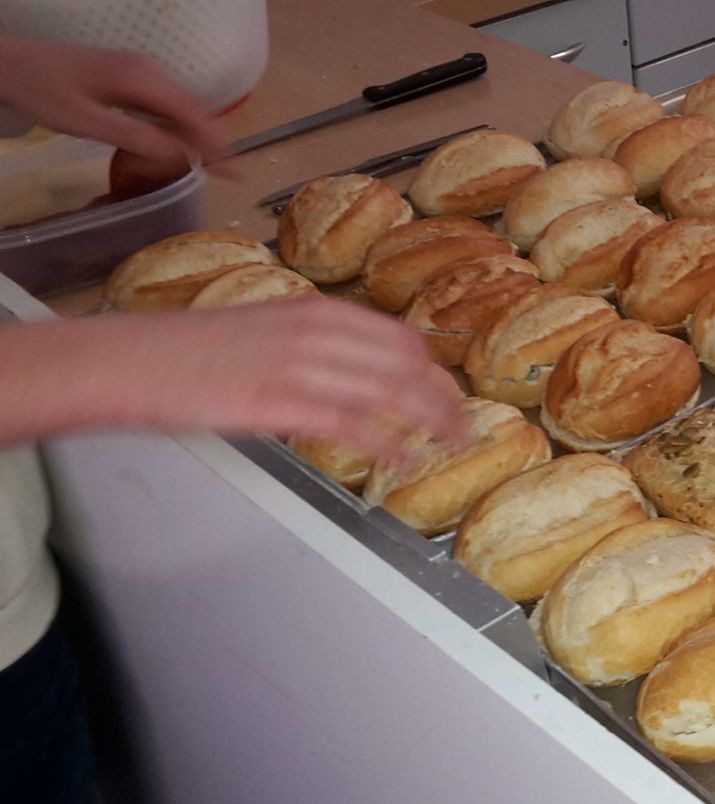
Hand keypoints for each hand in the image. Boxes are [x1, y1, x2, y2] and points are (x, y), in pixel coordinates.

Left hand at [0, 35, 226, 172]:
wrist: (8, 62)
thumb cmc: (43, 91)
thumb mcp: (88, 122)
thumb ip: (137, 138)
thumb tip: (182, 158)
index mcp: (143, 80)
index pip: (196, 117)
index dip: (219, 147)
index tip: (236, 174)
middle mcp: (150, 71)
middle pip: (197, 110)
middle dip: (215, 142)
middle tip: (229, 175)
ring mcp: (141, 70)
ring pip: (184, 106)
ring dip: (199, 134)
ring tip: (212, 165)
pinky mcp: (131, 75)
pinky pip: (168, 102)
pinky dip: (180, 125)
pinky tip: (180, 144)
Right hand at [0, 298, 465, 457]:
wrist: (128, 359)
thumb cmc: (185, 351)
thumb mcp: (261, 331)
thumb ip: (309, 345)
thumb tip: (347, 370)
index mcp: (313, 310)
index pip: (398, 337)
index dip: (432, 369)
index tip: (449, 391)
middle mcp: (316, 332)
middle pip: (406, 365)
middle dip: (444, 398)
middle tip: (462, 424)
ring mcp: (300, 366)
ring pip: (390, 393)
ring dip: (430, 421)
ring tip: (452, 442)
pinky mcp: (281, 402)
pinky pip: (353, 424)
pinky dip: (389, 444)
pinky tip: (407, 459)